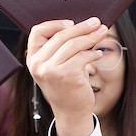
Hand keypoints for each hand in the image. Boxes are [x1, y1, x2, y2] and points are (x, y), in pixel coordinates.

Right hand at [27, 18, 109, 135]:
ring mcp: (51, 70)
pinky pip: (83, 56)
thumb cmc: (65, 87)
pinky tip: (98, 54)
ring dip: (91, 36)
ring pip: (73, 44)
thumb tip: (80, 27)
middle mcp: (38, 64)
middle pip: (61, 35)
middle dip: (82, 27)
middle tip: (97, 23)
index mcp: (32, 59)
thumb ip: (59, 49)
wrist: (71, 113)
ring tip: (102, 32)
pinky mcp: (66, 75)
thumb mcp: (55, 67)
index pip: (37, 32)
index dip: (55, 24)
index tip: (71, 22)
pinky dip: (93, 53)